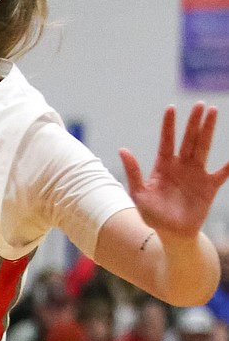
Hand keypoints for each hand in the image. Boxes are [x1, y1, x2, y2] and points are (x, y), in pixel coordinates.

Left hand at [120, 104, 228, 242]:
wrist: (172, 235)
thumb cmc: (153, 216)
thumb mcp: (139, 195)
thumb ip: (133, 172)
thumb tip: (122, 149)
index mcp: (163, 167)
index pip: (166, 142)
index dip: (168, 126)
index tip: (170, 108)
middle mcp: (181, 166)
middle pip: (188, 139)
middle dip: (193, 122)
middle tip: (199, 104)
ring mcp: (196, 174)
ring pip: (203, 147)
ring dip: (208, 130)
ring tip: (213, 112)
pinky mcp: (209, 187)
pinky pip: (222, 173)